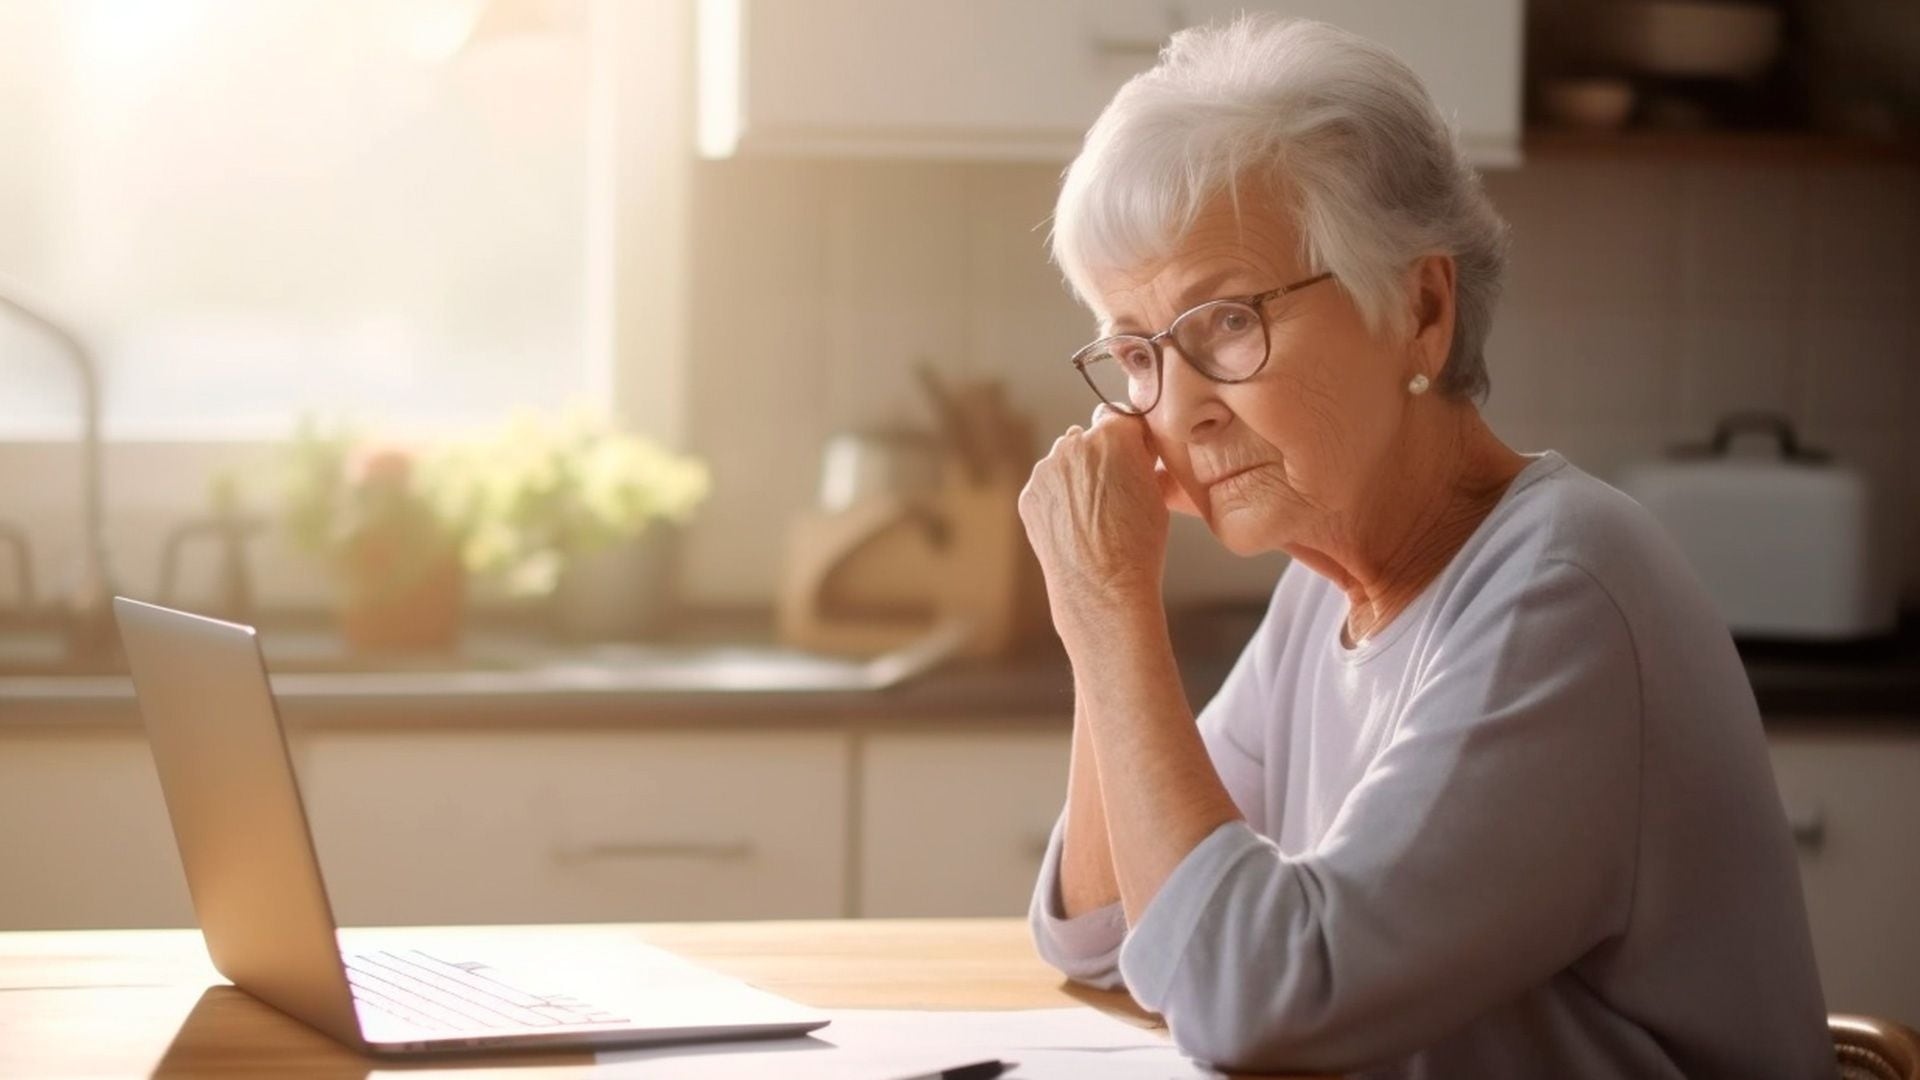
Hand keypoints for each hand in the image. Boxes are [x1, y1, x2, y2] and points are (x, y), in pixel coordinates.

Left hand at [1018, 405, 1172, 641]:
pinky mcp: (1029, 494)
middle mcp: (1074, 444)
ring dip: (1075, 476)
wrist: (1102, 587)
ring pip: (1063, 461)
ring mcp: (1046, 469)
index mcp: (1113, 436)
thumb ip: (1143, 461)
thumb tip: (1138, 452)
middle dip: (1099, 456)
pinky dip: (1057, 499)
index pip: (1119, 416)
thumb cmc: (1139, 544)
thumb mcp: (1157, 493)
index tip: (1132, 454)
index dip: (1127, 436)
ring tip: (1093, 514)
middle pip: (1087, 438)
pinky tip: (1073, 525)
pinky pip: (1047, 486)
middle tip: (1112, 491)